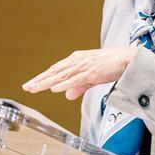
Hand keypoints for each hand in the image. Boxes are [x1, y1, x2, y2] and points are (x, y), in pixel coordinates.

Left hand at [22, 47, 137, 99]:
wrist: (128, 59)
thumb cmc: (110, 66)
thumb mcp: (91, 77)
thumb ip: (78, 86)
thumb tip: (66, 95)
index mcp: (76, 60)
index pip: (55, 70)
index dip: (42, 78)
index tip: (30, 85)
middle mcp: (77, 61)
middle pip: (54, 72)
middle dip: (39, 80)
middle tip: (26, 87)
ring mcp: (84, 65)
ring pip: (61, 76)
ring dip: (47, 82)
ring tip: (35, 88)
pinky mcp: (92, 71)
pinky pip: (76, 79)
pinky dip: (64, 83)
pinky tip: (55, 88)